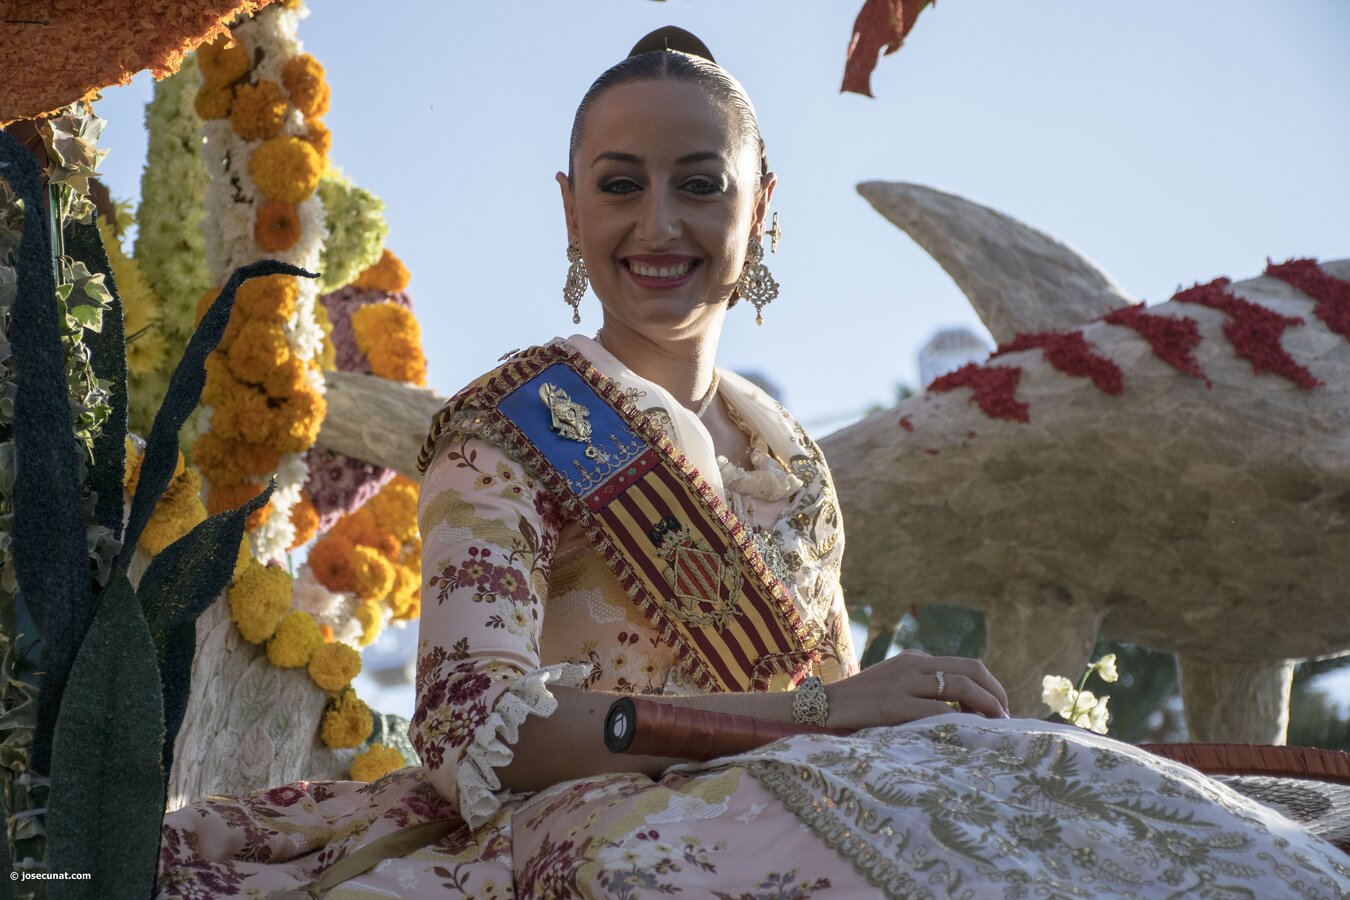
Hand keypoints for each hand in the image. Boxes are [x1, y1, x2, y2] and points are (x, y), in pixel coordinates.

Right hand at [825, 650, 1009, 729]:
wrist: (822, 707)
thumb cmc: (859, 705)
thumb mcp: (893, 685)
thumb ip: (921, 687)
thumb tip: (960, 709)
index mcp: (915, 659)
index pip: (966, 665)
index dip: (991, 686)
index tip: (1000, 709)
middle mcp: (912, 665)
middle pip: (970, 671)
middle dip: (996, 695)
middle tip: (1006, 719)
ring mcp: (903, 683)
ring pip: (959, 688)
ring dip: (985, 708)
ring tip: (995, 728)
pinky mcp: (892, 704)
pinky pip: (937, 711)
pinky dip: (958, 723)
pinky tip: (966, 736)